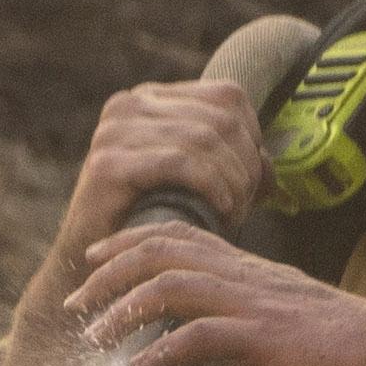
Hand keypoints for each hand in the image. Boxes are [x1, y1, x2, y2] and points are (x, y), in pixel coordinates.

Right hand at [25, 67, 276, 305]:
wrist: (95, 269)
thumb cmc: (150, 225)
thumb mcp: (197, 185)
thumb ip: (231, 166)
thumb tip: (270, 169)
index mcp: (152, 98)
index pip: (227, 96)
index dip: (253, 138)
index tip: (252, 182)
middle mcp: (129, 104)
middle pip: (220, 119)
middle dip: (244, 165)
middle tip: (246, 205)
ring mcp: (114, 130)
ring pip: (204, 139)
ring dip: (231, 180)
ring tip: (233, 212)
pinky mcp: (108, 163)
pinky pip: (179, 161)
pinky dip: (210, 184)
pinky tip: (221, 209)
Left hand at [64, 211, 365, 365]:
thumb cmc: (343, 362)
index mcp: (249, 274)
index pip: (180, 239)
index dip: (131, 243)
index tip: (94, 260)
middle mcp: (247, 278)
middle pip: (165, 251)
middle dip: (111, 271)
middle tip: (76, 301)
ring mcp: (257, 304)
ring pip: (175, 285)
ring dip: (125, 308)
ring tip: (94, 336)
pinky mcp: (269, 339)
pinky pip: (205, 336)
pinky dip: (164, 352)